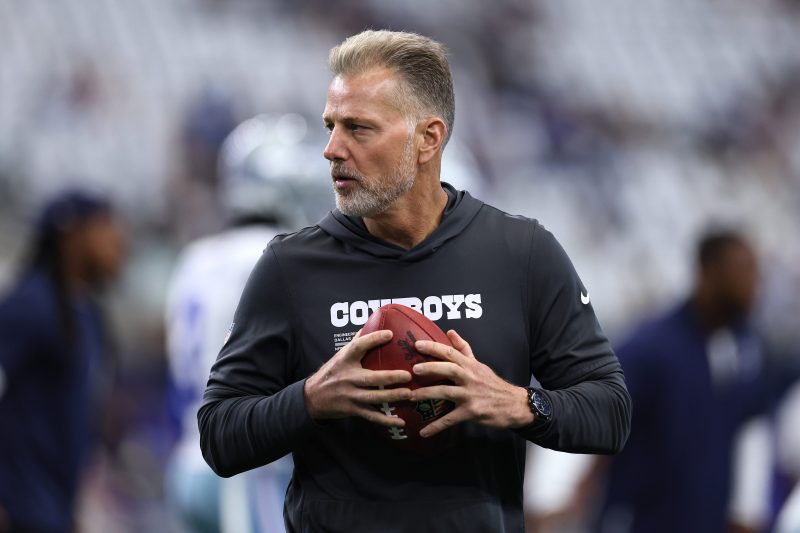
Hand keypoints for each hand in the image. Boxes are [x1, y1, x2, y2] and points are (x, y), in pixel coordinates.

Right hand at [304, 329, 411, 427]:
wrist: (313, 397)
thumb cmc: (333, 372)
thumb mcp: (341, 355)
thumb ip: (357, 342)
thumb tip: (375, 323)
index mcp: (345, 360)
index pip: (358, 346)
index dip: (373, 339)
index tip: (390, 334)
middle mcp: (348, 377)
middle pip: (370, 378)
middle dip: (389, 377)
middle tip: (408, 375)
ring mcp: (350, 395)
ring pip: (373, 397)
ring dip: (392, 397)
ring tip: (409, 394)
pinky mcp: (353, 409)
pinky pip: (371, 416)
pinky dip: (386, 420)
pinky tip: (401, 421)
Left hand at [410, 329, 533, 436]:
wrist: (514, 405)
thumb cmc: (492, 384)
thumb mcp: (479, 364)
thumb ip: (463, 349)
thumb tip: (450, 331)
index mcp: (470, 365)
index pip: (450, 352)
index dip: (434, 347)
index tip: (417, 344)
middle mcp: (470, 378)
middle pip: (449, 369)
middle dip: (431, 368)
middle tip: (413, 370)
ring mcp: (471, 395)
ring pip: (446, 392)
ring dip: (427, 394)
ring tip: (411, 396)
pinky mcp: (471, 412)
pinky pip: (450, 419)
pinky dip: (436, 426)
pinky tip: (423, 432)